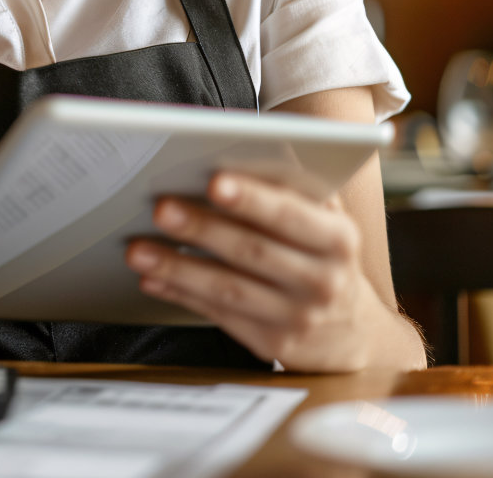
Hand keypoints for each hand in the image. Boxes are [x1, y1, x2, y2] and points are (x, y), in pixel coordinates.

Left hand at [124, 173, 396, 372]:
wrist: (355, 333)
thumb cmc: (324, 255)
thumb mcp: (327, 221)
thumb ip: (295, 189)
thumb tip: (243, 148)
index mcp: (338, 239)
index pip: (291, 215)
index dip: (253, 199)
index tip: (214, 181)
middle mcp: (323, 281)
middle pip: (253, 251)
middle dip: (203, 228)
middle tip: (160, 207)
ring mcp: (297, 317)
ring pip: (228, 289)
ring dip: (178, 266)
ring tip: (137, 248)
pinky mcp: (271, 344)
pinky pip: (218, 315)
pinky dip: (181, 294)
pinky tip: (152, 277)